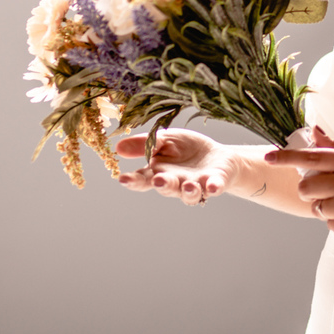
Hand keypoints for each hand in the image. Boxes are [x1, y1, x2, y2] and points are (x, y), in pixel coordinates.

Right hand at [116, 129, 240, 205]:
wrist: (216, 155)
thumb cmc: (185, 149)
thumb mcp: (165, 139)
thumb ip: (146, 144)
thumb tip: (118, 148)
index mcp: (159, 172)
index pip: (143, 179)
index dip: (133, 181)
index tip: (123, 179)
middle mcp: (176, 183)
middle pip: (167, 187)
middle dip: (163, 185)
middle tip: (158, 180)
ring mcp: (196, 185)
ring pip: (190, 193)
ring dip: (188, 191)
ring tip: (188, 185)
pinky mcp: (215, 183)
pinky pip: (214, 187)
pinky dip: (214, 187)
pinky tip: (213, 186)